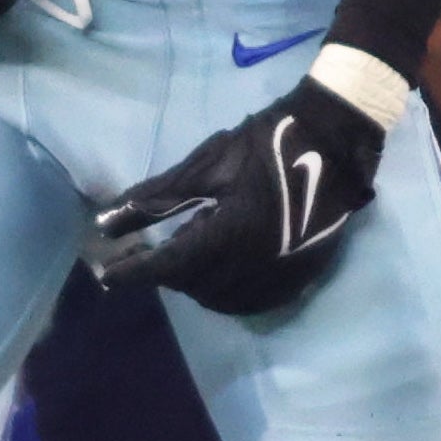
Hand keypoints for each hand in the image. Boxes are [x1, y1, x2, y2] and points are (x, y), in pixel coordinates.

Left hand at [88, 52, 401, 316]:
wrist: (335, 139)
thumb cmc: (266, 141)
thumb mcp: (206, 164)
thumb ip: (156, 197)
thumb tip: (106, 222)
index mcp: (231, 233)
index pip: (169, 266)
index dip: (133, 273)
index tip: (104, 274)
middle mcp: (257, 264)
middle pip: (193, 286)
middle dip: (164, 272)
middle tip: (147, 250)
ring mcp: (283, 275)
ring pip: (222, 300)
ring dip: (194, 284)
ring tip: (186, 253)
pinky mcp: (302, 277)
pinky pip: (254, 302)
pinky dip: (227, 293)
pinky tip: (220, 269)